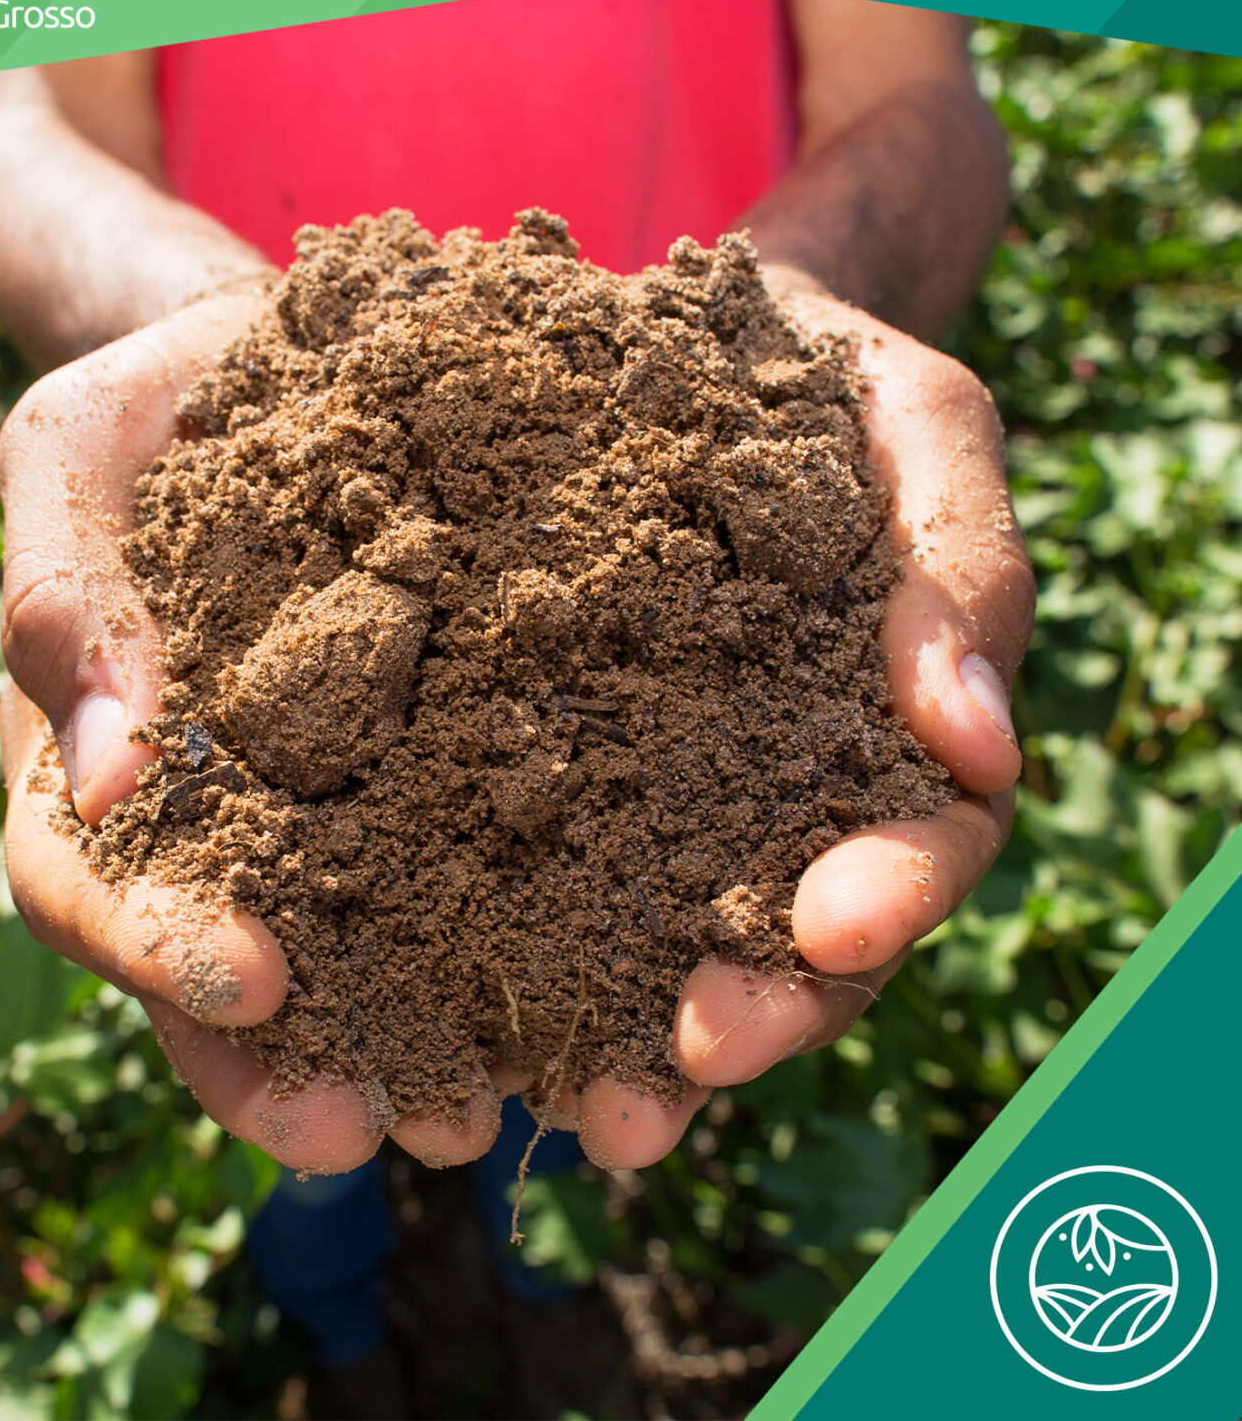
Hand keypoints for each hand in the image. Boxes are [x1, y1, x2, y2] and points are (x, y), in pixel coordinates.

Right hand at [0, 295, 503, 1173]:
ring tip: (508, 1106)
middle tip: (392, 1123)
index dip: (154, 948)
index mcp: (100, 762)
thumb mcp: (77, 451)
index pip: (89, 887)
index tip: (252, 980)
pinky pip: (480, 870)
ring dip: (421, 1048)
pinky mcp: (449, 768)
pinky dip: (525, 945)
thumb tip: (102, 778)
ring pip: (355, 961)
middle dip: (299, 1065)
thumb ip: (65, 593)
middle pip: (224, 979)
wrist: (302, 354)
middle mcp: (216, 814)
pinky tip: (602, 990)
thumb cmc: (166, 399)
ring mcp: (332, 804)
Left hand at [573, 279, 1034, 1168]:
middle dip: (762, 1008)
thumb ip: (960, 567)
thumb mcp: (915, 423)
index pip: (919, 841)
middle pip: (798, 942)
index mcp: (886, 727)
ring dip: (637, 1037)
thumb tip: (973, 743)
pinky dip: (518, 953)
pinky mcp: (552, 772)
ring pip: (669, 945)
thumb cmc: (814, 376)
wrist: (668, 337)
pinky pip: (542, 879)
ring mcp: (665, 793)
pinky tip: (467, 1010)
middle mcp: (782, 790)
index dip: (890, 894)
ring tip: (585, 1105)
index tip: (831, 928)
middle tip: (693, 1059)